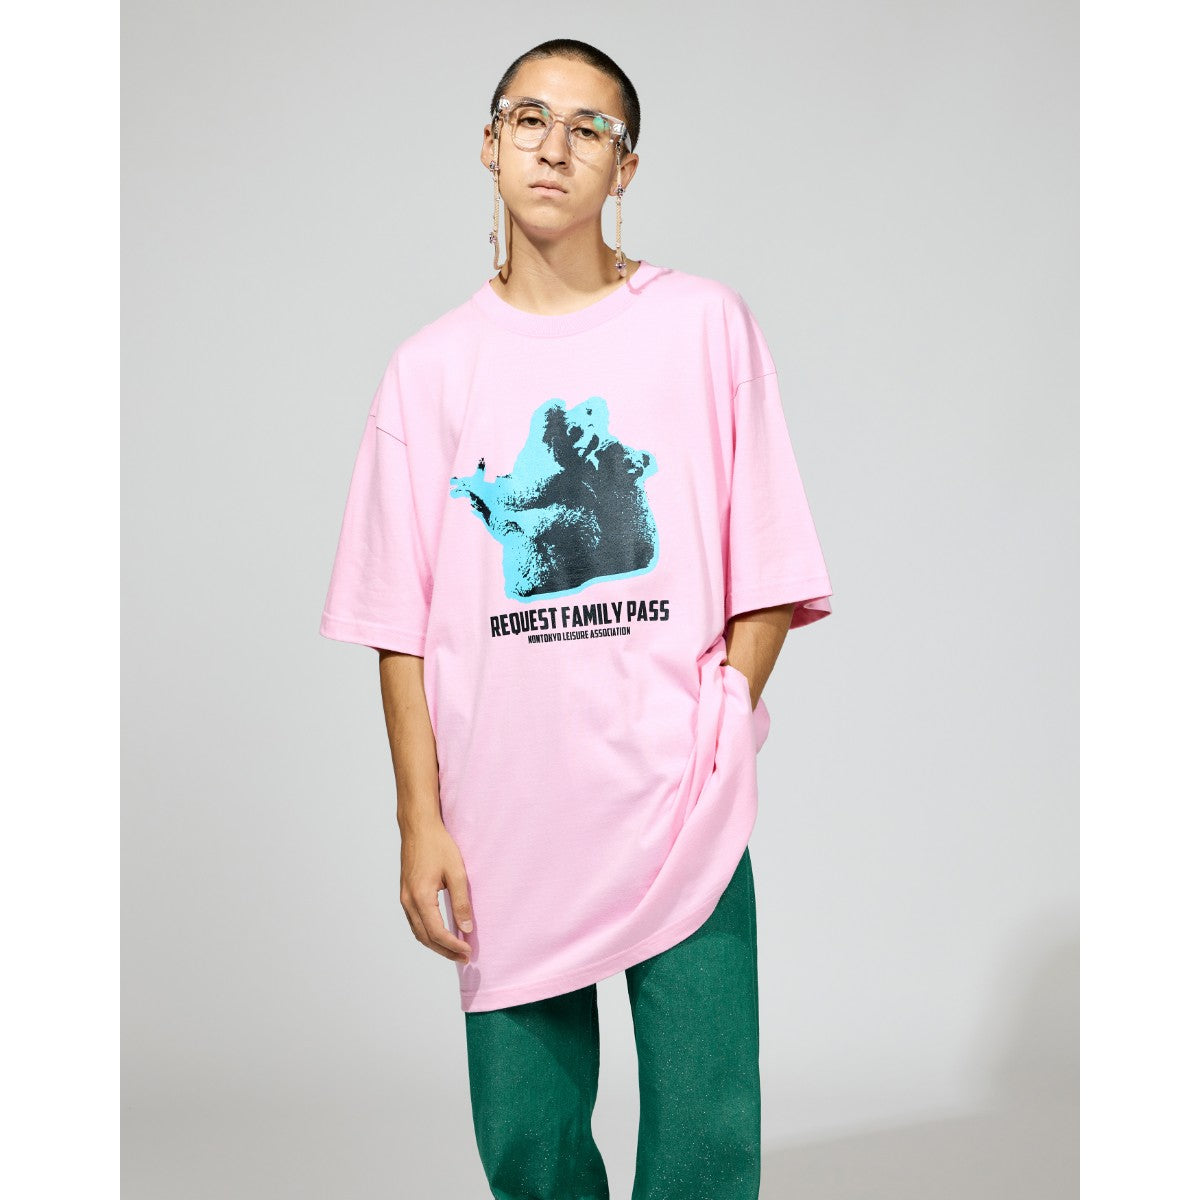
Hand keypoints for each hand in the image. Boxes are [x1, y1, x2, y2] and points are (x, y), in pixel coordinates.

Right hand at [399, 820, 474, 963]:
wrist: (418, 827)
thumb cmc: (438, 845)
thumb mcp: (456, 872)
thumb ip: (462, 902)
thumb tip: (466, 929)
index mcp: (421, 897)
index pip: (437, 932)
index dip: (453, 946)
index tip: (468, 951)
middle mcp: (409, 902)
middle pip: (425, 938)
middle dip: (445, 951)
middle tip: (464, 957)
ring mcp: (405, 899)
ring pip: (418, 932)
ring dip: (436, 944)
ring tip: (454, 950)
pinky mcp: (406, 894)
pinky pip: (415, 922)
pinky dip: (428, 933)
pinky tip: (440, 933)